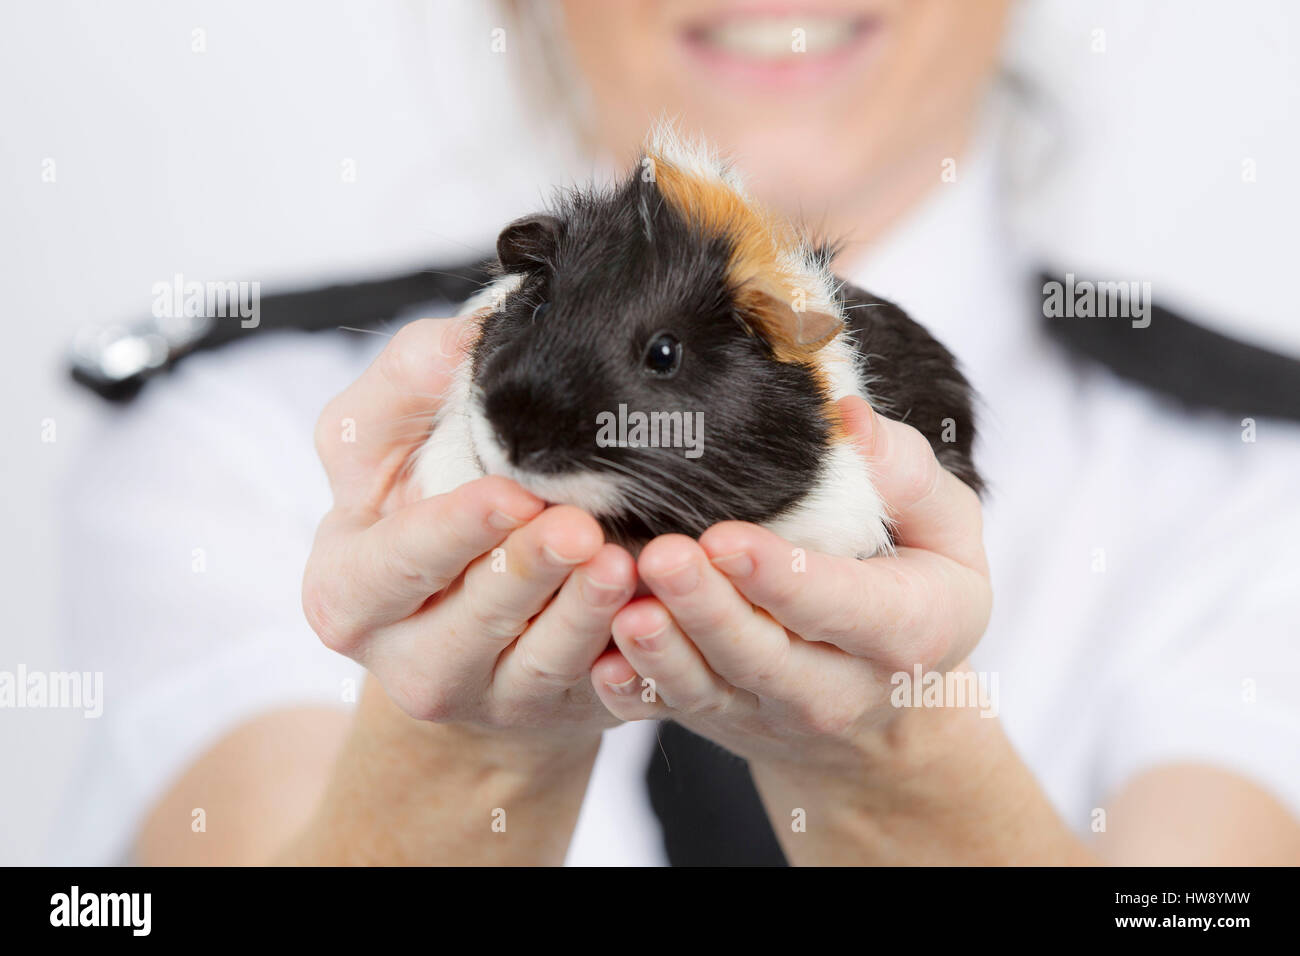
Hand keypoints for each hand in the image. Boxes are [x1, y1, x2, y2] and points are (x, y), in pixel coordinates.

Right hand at [302, 317, 637, 755]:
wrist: (467, 609)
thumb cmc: (422, 508)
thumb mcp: (383, 447)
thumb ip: (401, 389)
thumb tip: (455, 343)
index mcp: (350, 591)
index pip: (396, 563)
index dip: (452, 532)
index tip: (509, 496)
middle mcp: (408, 659)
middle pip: (470, 622)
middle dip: (527, 574)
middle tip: (581, 531)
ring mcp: (485, 698)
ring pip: (537, 666)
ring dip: (584, 616)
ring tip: (624, 565)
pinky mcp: (553, 713)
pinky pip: (595, 695)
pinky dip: (627, 662)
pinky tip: (655, 621)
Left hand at [589, 395, 991, 774]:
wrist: (890, 709)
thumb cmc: (917, 591)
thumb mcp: (946, 533)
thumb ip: (907, 475)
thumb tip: (848, 417)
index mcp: (901, 632)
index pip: (838, 604)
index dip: (780, 576)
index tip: (726, 538)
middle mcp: (835, 687)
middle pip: (762, 655)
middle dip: (707, 609)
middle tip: (660, 557)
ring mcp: (771, 710)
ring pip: (709, 688)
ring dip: (662, 652)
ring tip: (624, 608)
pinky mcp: (722, 718)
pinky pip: (673, 711)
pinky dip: (636, 691)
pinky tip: (600, 662)